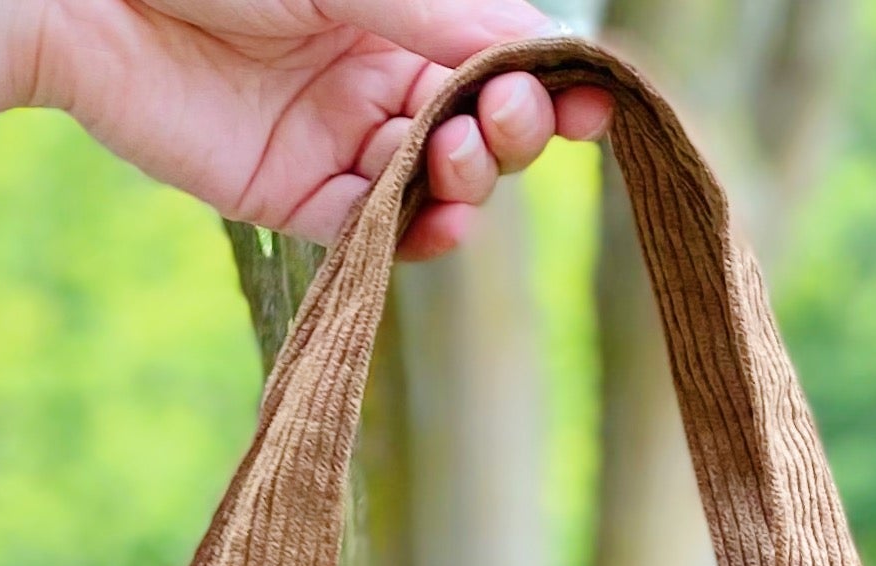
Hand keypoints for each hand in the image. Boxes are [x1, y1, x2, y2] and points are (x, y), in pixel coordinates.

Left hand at [0, 0, 613, 258]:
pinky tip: (436, 219)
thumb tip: (537, 59)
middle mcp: (375, 75)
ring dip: (464, 182)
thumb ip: (441, 20)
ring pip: (433, 188)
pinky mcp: (290, 195)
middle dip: (507, 132)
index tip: (585, 106)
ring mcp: (335, 140)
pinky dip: (412, 233)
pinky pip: (372, 232)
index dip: (545, 88)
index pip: (494, 59)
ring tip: (453, 155)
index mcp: (397, 11)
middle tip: (501, 120)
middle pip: (476, 131)